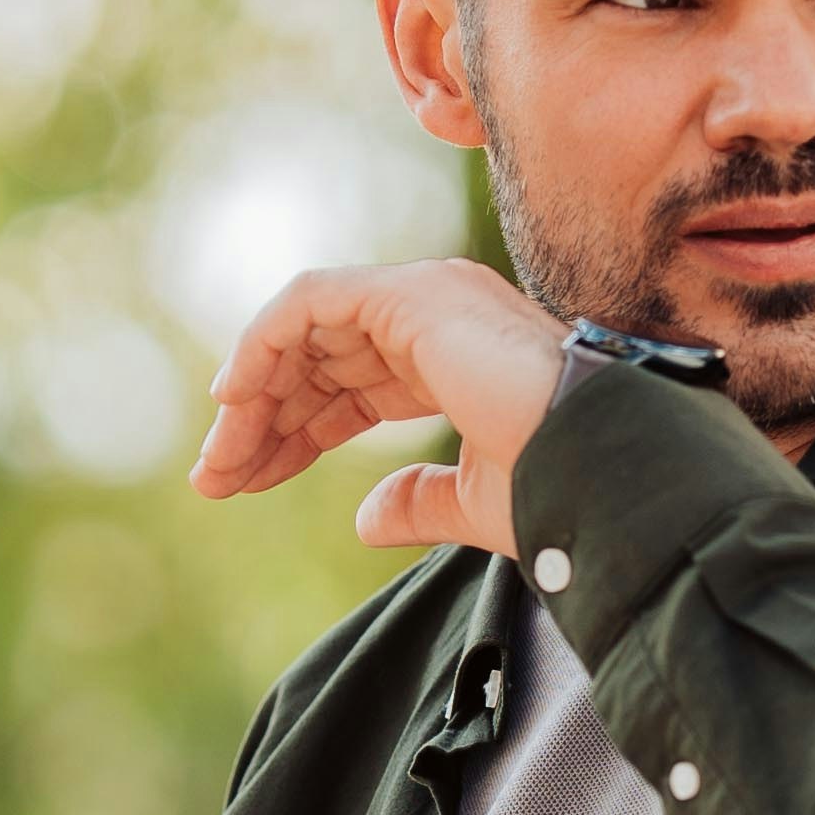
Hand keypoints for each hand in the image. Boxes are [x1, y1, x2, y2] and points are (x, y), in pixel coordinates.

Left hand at [189, 258, 571, 559]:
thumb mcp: (474, 504)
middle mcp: (440, 318)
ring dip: (253, 392)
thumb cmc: (559, 490)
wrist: (601, 470)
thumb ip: (418, 502)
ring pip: (305, 331)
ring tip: (219, 458)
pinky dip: (262, 342)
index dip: (295, 436)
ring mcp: (428, 298)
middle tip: (213, 478)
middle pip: (320, 361)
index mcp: (455, 361)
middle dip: (261, 419)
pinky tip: (233, 399)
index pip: (352, 388)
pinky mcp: (412, 297)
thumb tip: (365, 517)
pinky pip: (310, 303)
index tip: (246, 483)